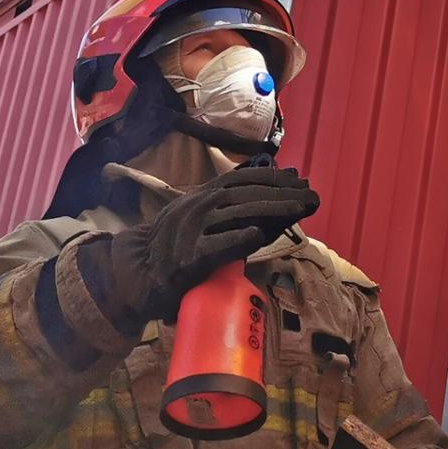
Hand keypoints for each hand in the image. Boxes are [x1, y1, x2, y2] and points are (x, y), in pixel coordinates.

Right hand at [97, 166, 319, 322]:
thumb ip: (232, 206)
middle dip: (281, 193)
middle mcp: (199, 207)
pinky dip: (237, 239)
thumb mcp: (201, 215)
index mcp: (203, 195)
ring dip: (272, 209)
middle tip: (310, 195)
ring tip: (299, 208)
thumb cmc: (176, 244)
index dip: (273, 177)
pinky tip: (258, 235)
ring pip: (237, 214)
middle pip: (246, 194)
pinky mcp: (189, 259)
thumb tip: (275, 192)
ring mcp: (193, 231)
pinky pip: (216, 246)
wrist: (136, 271)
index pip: (242, 179)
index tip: (299, 178)